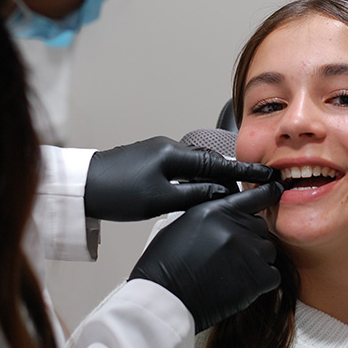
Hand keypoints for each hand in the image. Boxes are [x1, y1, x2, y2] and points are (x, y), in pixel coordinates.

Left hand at [84, 136, 277, 220]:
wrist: (82, 186)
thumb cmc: (117, 193)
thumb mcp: (159, 199)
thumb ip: (194, 194)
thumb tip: (221, 192)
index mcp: (173, 153)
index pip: (217, 163)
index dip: (243, 171)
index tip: (265, 175)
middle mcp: (167, 147)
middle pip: (207, 160)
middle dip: (229, 174)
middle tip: (248, 189)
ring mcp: (157, 152)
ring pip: (193, 164)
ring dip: (210, 177)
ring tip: (225, 194)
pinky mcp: (148, 161)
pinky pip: (180, 167)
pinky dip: (193, 178)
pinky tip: (196, 191)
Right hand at [130, 182, 282, 332]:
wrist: (165, 300)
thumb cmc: (164, 267)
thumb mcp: (182, 225)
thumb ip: (211, 215)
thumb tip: (227, 214)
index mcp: (216, 210)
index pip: (255, 195)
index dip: (268, 193)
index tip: (276, 190)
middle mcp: (235, 227)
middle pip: (260, 226)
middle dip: (250, 238)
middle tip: (231, 254)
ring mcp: (248, 252)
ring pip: (268, 250)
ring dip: (256, 260)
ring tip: (232, 272)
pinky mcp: (257, 278)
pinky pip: (272, 275)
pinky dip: (260, 281)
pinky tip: (240, 285)